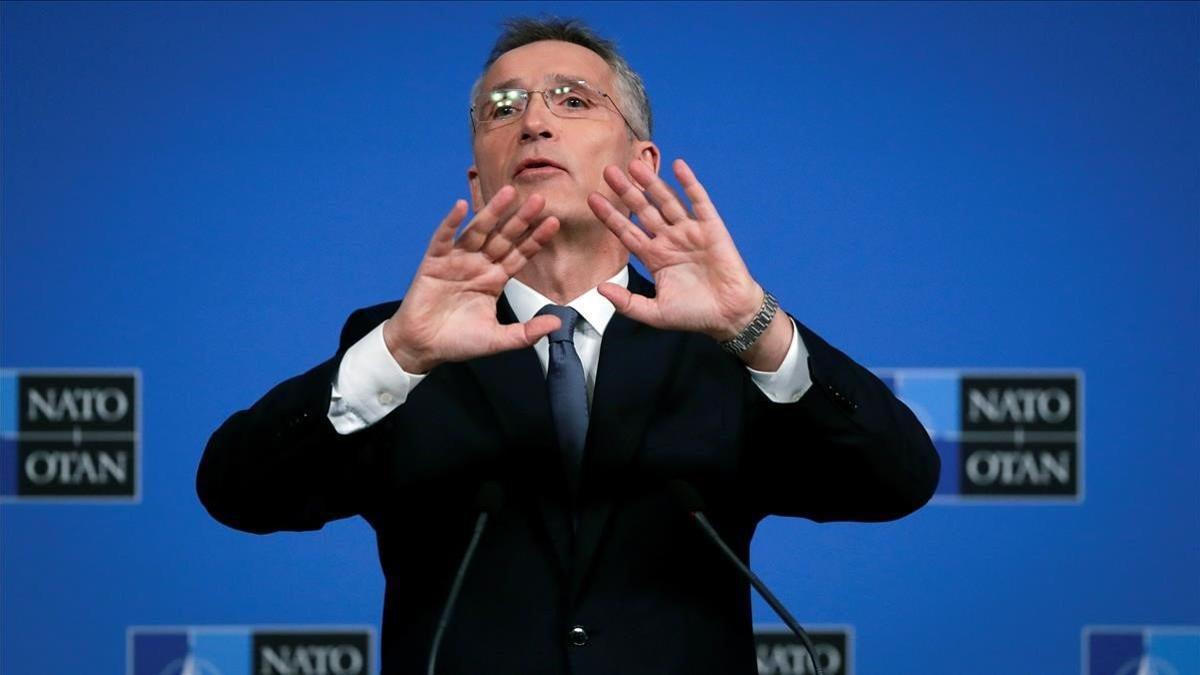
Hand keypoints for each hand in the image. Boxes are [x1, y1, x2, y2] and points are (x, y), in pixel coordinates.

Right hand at [382, 186, 560, 372]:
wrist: (423, 347)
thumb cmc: (458, 341)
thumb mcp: (497, 339)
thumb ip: (526, 333)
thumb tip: (556, 324)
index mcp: (494, 279)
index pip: (520, 254)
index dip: (535, 239)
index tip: (554, 222)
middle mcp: (478, 265)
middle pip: (503, 237)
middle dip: (521, 219)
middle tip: (540, 198)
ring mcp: (456, 261)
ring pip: (478, 231)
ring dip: (492, 212)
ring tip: (508, 192)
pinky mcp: (434, 262)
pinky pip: (443, 238)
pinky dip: (451, 222)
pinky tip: (460, 206)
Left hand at [586, 158, 762, 340]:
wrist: (729, 316)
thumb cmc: (694, 314)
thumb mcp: (654, 313)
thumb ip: (627, 303)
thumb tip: (600, 289)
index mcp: (654, 257)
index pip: (627, 232)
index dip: (610, 216)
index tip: (592, 199)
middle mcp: (669, 240)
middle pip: (643, 210)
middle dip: (626, 192)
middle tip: (608, 171)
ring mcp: (690, 231)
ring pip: (667, 202)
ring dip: (652, 183)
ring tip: (635, 164)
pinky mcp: (711, 228)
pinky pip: (699, 202)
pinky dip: (689, 183)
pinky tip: (678, 166)